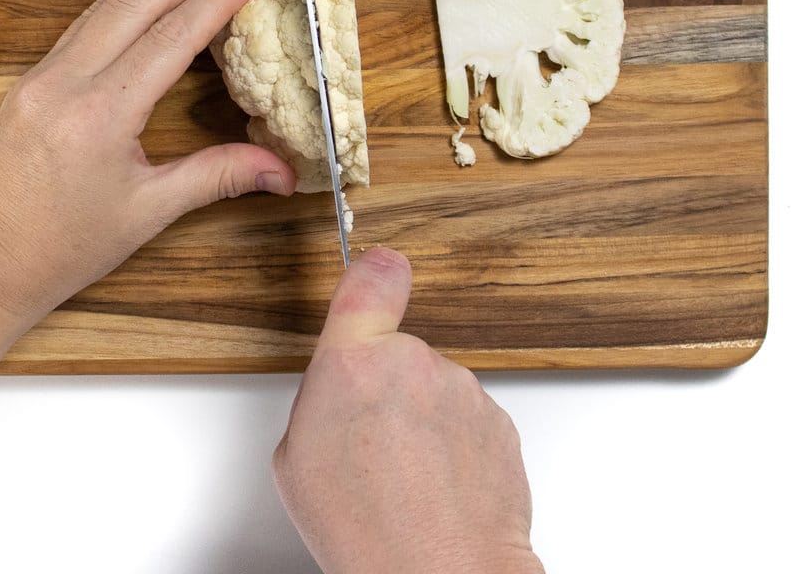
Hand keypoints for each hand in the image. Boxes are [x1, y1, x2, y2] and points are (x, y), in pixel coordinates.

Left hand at [0, 0, 295, 324]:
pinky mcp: (29, 83)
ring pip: (104, 7)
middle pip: (135, 3)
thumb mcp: (147, 212)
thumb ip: (218, 176)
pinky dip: (123, 2)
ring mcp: (40, 77)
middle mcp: (65, 82)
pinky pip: (82, 27)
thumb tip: (283, 172)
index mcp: (99, 114)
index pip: (171, 38)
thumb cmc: (60, 248)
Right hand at [273, 248, 543, 573]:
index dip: (372, 272)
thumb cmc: (364, 527)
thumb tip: (339, 391)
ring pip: (433, 388)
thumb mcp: (297, 457)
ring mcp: (462, 390)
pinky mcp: (499, 419)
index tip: (376, 268)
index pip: (370, 279)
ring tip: (405, 476)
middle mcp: (413, 363)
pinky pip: (466, 418)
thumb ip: (322, 398)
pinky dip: (454, 444)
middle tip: (370, 441)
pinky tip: (437, 485)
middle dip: (386, 384)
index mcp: (354, 361)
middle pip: (397, 351)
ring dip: (422, 419)